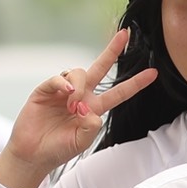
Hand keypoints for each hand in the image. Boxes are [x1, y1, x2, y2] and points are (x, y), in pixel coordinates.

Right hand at [0, 30, 158, 187]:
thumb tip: (90, 110)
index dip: (135, 83)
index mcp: (94, 108)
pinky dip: (64, 83)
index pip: (119, 93)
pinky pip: (59, 78)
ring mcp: (63, 91)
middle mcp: (81, 95)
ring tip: (72, 106)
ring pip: (79, 73)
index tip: (154, 73)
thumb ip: (90, 128)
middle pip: (100, 68)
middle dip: (113, 50)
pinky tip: (67, 93)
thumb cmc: (58, 149)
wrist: (32, 154)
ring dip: (79, 87)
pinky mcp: (45, 90)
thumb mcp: (81, 142)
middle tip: (125, 34)